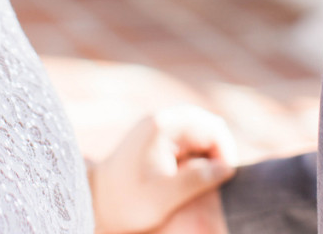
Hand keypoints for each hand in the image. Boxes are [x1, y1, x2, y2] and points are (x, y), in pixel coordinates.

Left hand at [89, 104, 236, 233]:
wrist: (95, 201)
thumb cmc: (126, 202)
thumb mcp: (162, 198)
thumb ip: (194, 181)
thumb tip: (227, 168)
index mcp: (162, 126)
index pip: (209, 125)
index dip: (224, 148)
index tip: (226, 175)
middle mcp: (161, 120)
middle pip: (205, 125)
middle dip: (217, 151)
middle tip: (220, 179)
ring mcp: (157, 128)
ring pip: (197, 133)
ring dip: (207, 154)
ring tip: (208, 181)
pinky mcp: (156, 139)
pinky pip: (186, 141)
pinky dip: (196, 157)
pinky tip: (194, 178)